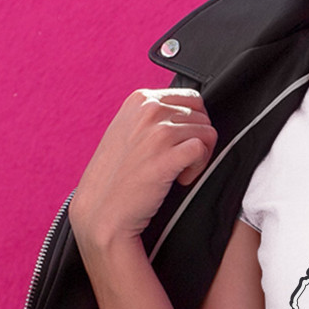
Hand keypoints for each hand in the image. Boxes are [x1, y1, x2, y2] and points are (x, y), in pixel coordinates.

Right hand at [69, 89, 217, 248]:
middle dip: (197, 140)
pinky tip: (180, 179)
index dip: (193, 123)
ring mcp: (157, 132)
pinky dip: (198, 167)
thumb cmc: (117, 174)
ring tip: (177, 171)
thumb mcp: (129, 129)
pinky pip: (202, 150)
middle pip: (203, 116)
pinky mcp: (166, 156)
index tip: (179, 142)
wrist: (101, 210)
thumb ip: (155, 115)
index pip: (192, 98)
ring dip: (199, 157)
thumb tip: (191, 111)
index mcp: (140, 99)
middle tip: (178, 160)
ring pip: (207, 133)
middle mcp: (149, 110)